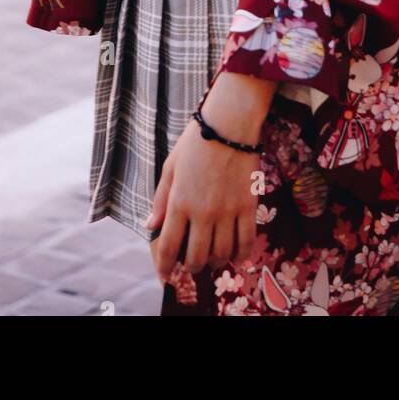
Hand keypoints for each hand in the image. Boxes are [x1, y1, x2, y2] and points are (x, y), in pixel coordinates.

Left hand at [146, 116, 259, 287]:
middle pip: (197, 257)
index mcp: (180, 202)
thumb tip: (150, 227)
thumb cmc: (195, 142)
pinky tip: (236, 255)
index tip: (165, 276)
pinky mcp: (248, 206)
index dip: (165, 267)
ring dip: (215, 263)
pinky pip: (246, 240)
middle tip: (192, 265)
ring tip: (213, 259)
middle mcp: (203, 212)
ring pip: (221, 254)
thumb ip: (161, 199)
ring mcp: (227, 211)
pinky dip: (241, 254)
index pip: (170, 247)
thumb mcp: (170, 167)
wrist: (229, 124)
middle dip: (192, 267)